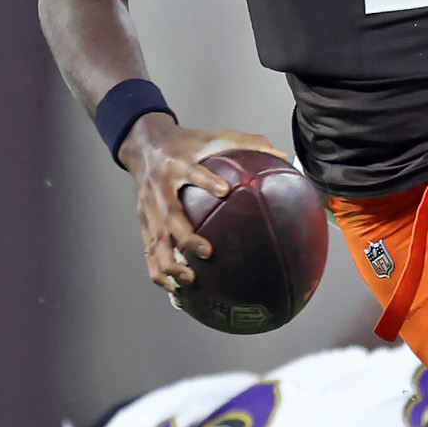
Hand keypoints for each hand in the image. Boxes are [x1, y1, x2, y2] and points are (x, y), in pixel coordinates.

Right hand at [118, 120, 291, 296]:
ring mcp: (149, 208)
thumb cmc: (185, 142)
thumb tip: (283, 156)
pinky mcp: (144, 222)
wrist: (144, 143)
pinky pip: (149, 252)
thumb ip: (248, 143)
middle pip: (170, 214)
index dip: (205, 180)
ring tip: (189, 281)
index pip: (192, 170)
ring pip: (156, 240)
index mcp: (178, 163)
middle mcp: (160, 188)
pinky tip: (176, 290)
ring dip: (170, 263)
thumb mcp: (213, 136)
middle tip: (207, 252)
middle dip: (186, 236)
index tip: (224, 190)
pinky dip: (159, 273)